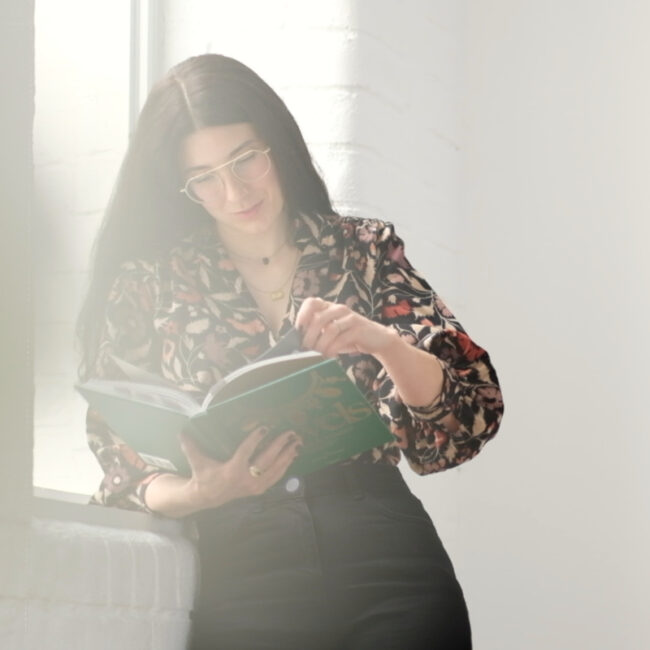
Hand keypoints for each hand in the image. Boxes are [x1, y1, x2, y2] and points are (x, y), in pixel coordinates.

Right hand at [179, 427, 301, 511]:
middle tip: (290, 432)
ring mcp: (254, 486)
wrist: (207, 498)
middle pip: (266, 460)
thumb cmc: (203, 475)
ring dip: (287, 455)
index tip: (265, 427)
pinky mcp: (258, 490)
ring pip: (275, 470)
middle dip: (279, 446)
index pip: (246, 452)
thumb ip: (190, 446)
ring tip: (297, 442)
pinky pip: (275, 477)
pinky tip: (292, 456)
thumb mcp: (196, 461)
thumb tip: (181, 430)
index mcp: (231, 470)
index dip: (256, 439)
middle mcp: (245, 479)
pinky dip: (285, 466)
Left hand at [295, 297, 401, 359]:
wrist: (377, 340)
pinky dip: (333, 349)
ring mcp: (350, 317)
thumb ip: (317, 333)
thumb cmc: (349, 337)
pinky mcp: (359, 328)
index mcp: (329, 307)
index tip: (298, 331)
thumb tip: (297, 344)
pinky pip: (342, 338)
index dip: (302, 315)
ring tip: (318, 355)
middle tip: (306, 350)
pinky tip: (330, 355)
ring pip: (330, 329)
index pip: (311, 302)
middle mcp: (338, 309)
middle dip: (309, 337)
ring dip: (321, 345)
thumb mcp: (331, 333)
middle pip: (318, 318)